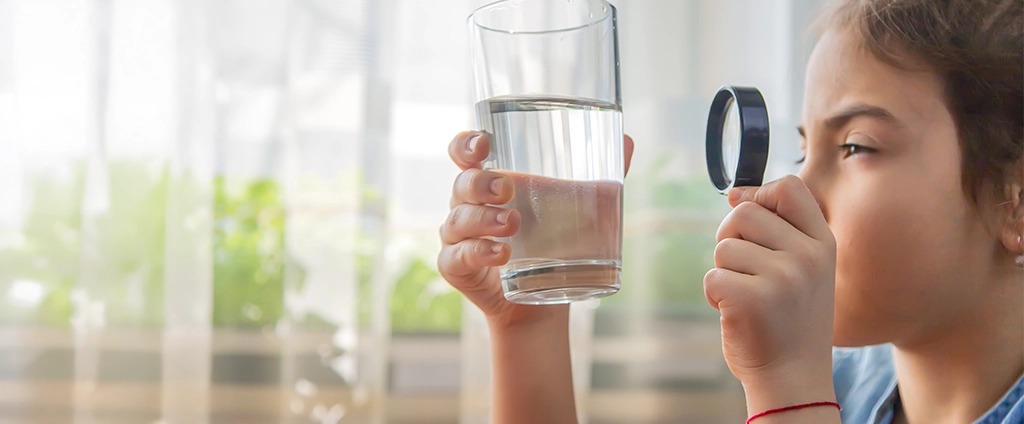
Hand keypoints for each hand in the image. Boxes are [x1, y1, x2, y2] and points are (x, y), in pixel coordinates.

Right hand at [438, 130, 633, 329]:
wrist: (545, 298)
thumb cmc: (555, 241)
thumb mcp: (578, 207)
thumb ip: (600, 175)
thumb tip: (629, 140)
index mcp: (489, 181)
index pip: (464, 153)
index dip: (466, 144)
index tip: (484, 144)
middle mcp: (468, 205)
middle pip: (461, 184)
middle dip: (481, 183)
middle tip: (507, 189)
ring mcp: (459, 238)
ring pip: (458, 220)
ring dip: (483, 220)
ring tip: (512, 224)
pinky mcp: (457, 268)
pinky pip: (457, 257)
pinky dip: (477, 253)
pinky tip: (500, 254)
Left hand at [704, 176, 837, 411]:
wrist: (793, 377)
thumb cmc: (788, 319)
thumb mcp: (801, 268)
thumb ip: (776, 229)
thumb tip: (734, 193)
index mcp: (822, 243)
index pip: (790, 187)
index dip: (760, 195)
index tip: (752, 221)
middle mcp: (808, 256)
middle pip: (744, 213)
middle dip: (730, 238)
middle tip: (743, 270)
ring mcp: (782, 277)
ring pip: (724, 247)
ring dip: (723, 272)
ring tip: (746, 297)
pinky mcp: (752, 298)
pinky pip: (712, 276)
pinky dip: (713, 295)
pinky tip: (735, 313)